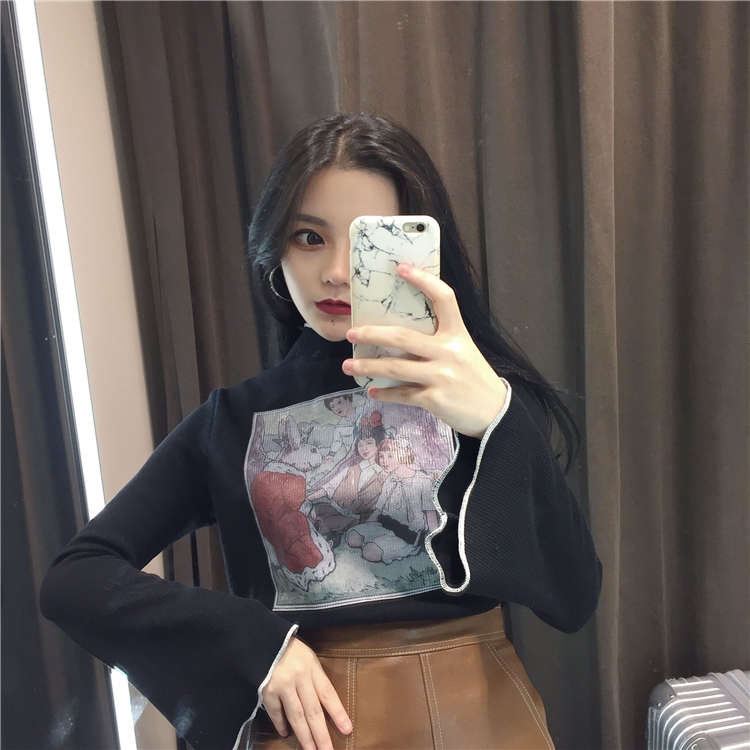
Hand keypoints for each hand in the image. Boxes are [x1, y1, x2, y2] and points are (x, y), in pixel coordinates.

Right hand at [261, 636, 351, 749]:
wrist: (262, 639)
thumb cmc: (289, 649)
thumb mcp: (308, 657)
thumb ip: (315, 678)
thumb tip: (324, 704)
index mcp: (312, 667)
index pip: (328, 694)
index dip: (338, 713)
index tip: (347, 730)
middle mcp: (299, 678)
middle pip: (313, 711)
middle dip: (322, 735)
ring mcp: (282, 685)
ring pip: (297, 716)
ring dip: (305, 737)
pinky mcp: (267, 690)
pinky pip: (276, 712)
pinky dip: (281, 724)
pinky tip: (286, 734)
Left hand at [342, 263, 508, 439]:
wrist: (495, 412)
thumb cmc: (474, 377)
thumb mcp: (463, 350)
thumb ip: (439, 340)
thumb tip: (400, 335)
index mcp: (458, 334)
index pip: (444, 298)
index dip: (423, 280)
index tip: (401, 268)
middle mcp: (449, 352)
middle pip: (403, 337)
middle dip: (372, 334)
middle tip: (351, 332)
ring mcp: (441, 376)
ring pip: (395, 368)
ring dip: (367, 366)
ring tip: (348, 365)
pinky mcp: (434, 399)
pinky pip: (402, 394)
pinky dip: (384, 393)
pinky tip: (372, 390)